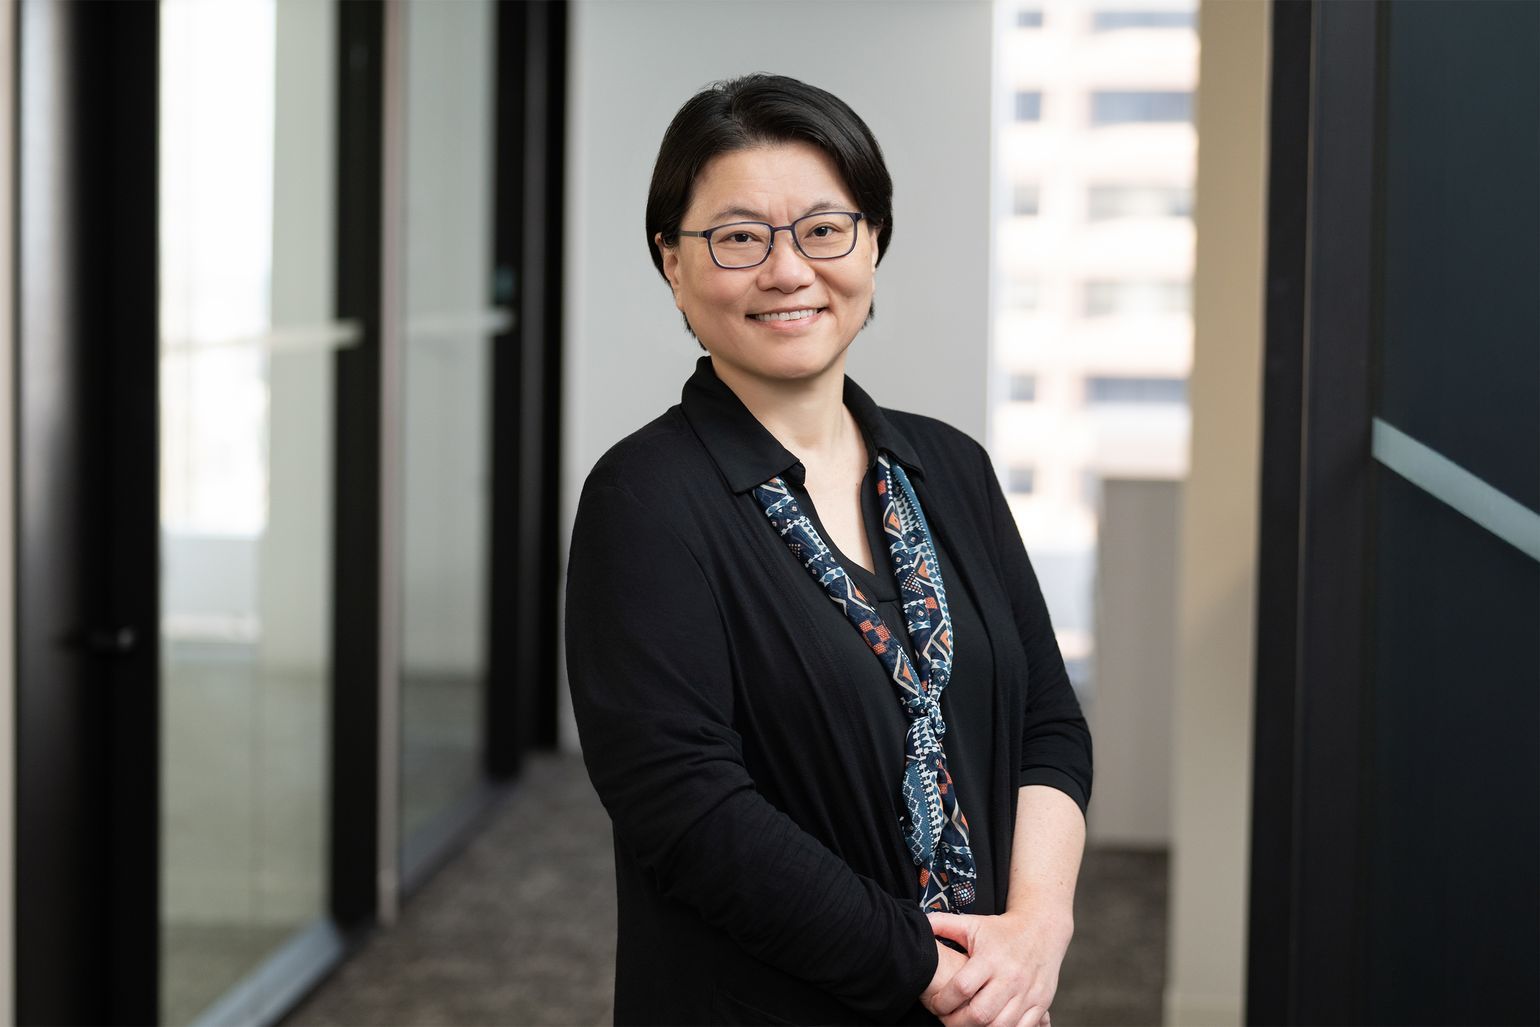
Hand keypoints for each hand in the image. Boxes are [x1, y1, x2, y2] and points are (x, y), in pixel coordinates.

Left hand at [924, 908, 1071, 1026]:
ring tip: (966, 1024)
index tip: (936, 1004)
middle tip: (947, 1020)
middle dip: (957, 1023)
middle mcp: (1010, 977)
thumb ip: (944, 924)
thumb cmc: (1002, 930)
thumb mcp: (972, 924)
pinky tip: (990, 1026)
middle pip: (980, 1013)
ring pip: (1001, 1026)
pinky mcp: (1041, 1003)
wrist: (1043, 929)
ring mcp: (1027, 992)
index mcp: (990, 958)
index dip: (943, 1001)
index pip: (962, 987)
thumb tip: (919, 923)